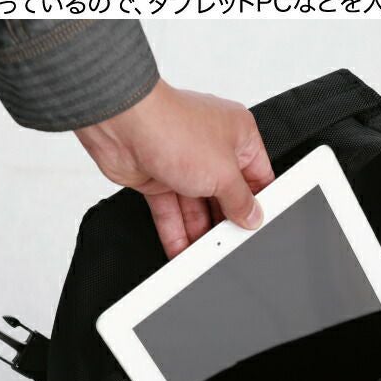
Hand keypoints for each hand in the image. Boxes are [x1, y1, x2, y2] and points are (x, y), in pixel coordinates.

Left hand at [75, 79, 274, 258]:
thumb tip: (252, 216)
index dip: (257, 203)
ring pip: (196, 206)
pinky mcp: (158, 176)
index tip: (255, 226)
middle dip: (225, 221)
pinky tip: (181, 249)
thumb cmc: (174, 128)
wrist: (122, 126)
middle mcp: (212, 146)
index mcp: (238, 134)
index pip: (258, 175)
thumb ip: (241, 200)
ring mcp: (184, 162)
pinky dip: (175, 230)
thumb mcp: (224, 173)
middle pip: (225, 195)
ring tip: (205, 254)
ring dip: (198, 231)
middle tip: (229, 244)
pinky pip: (171, 210)